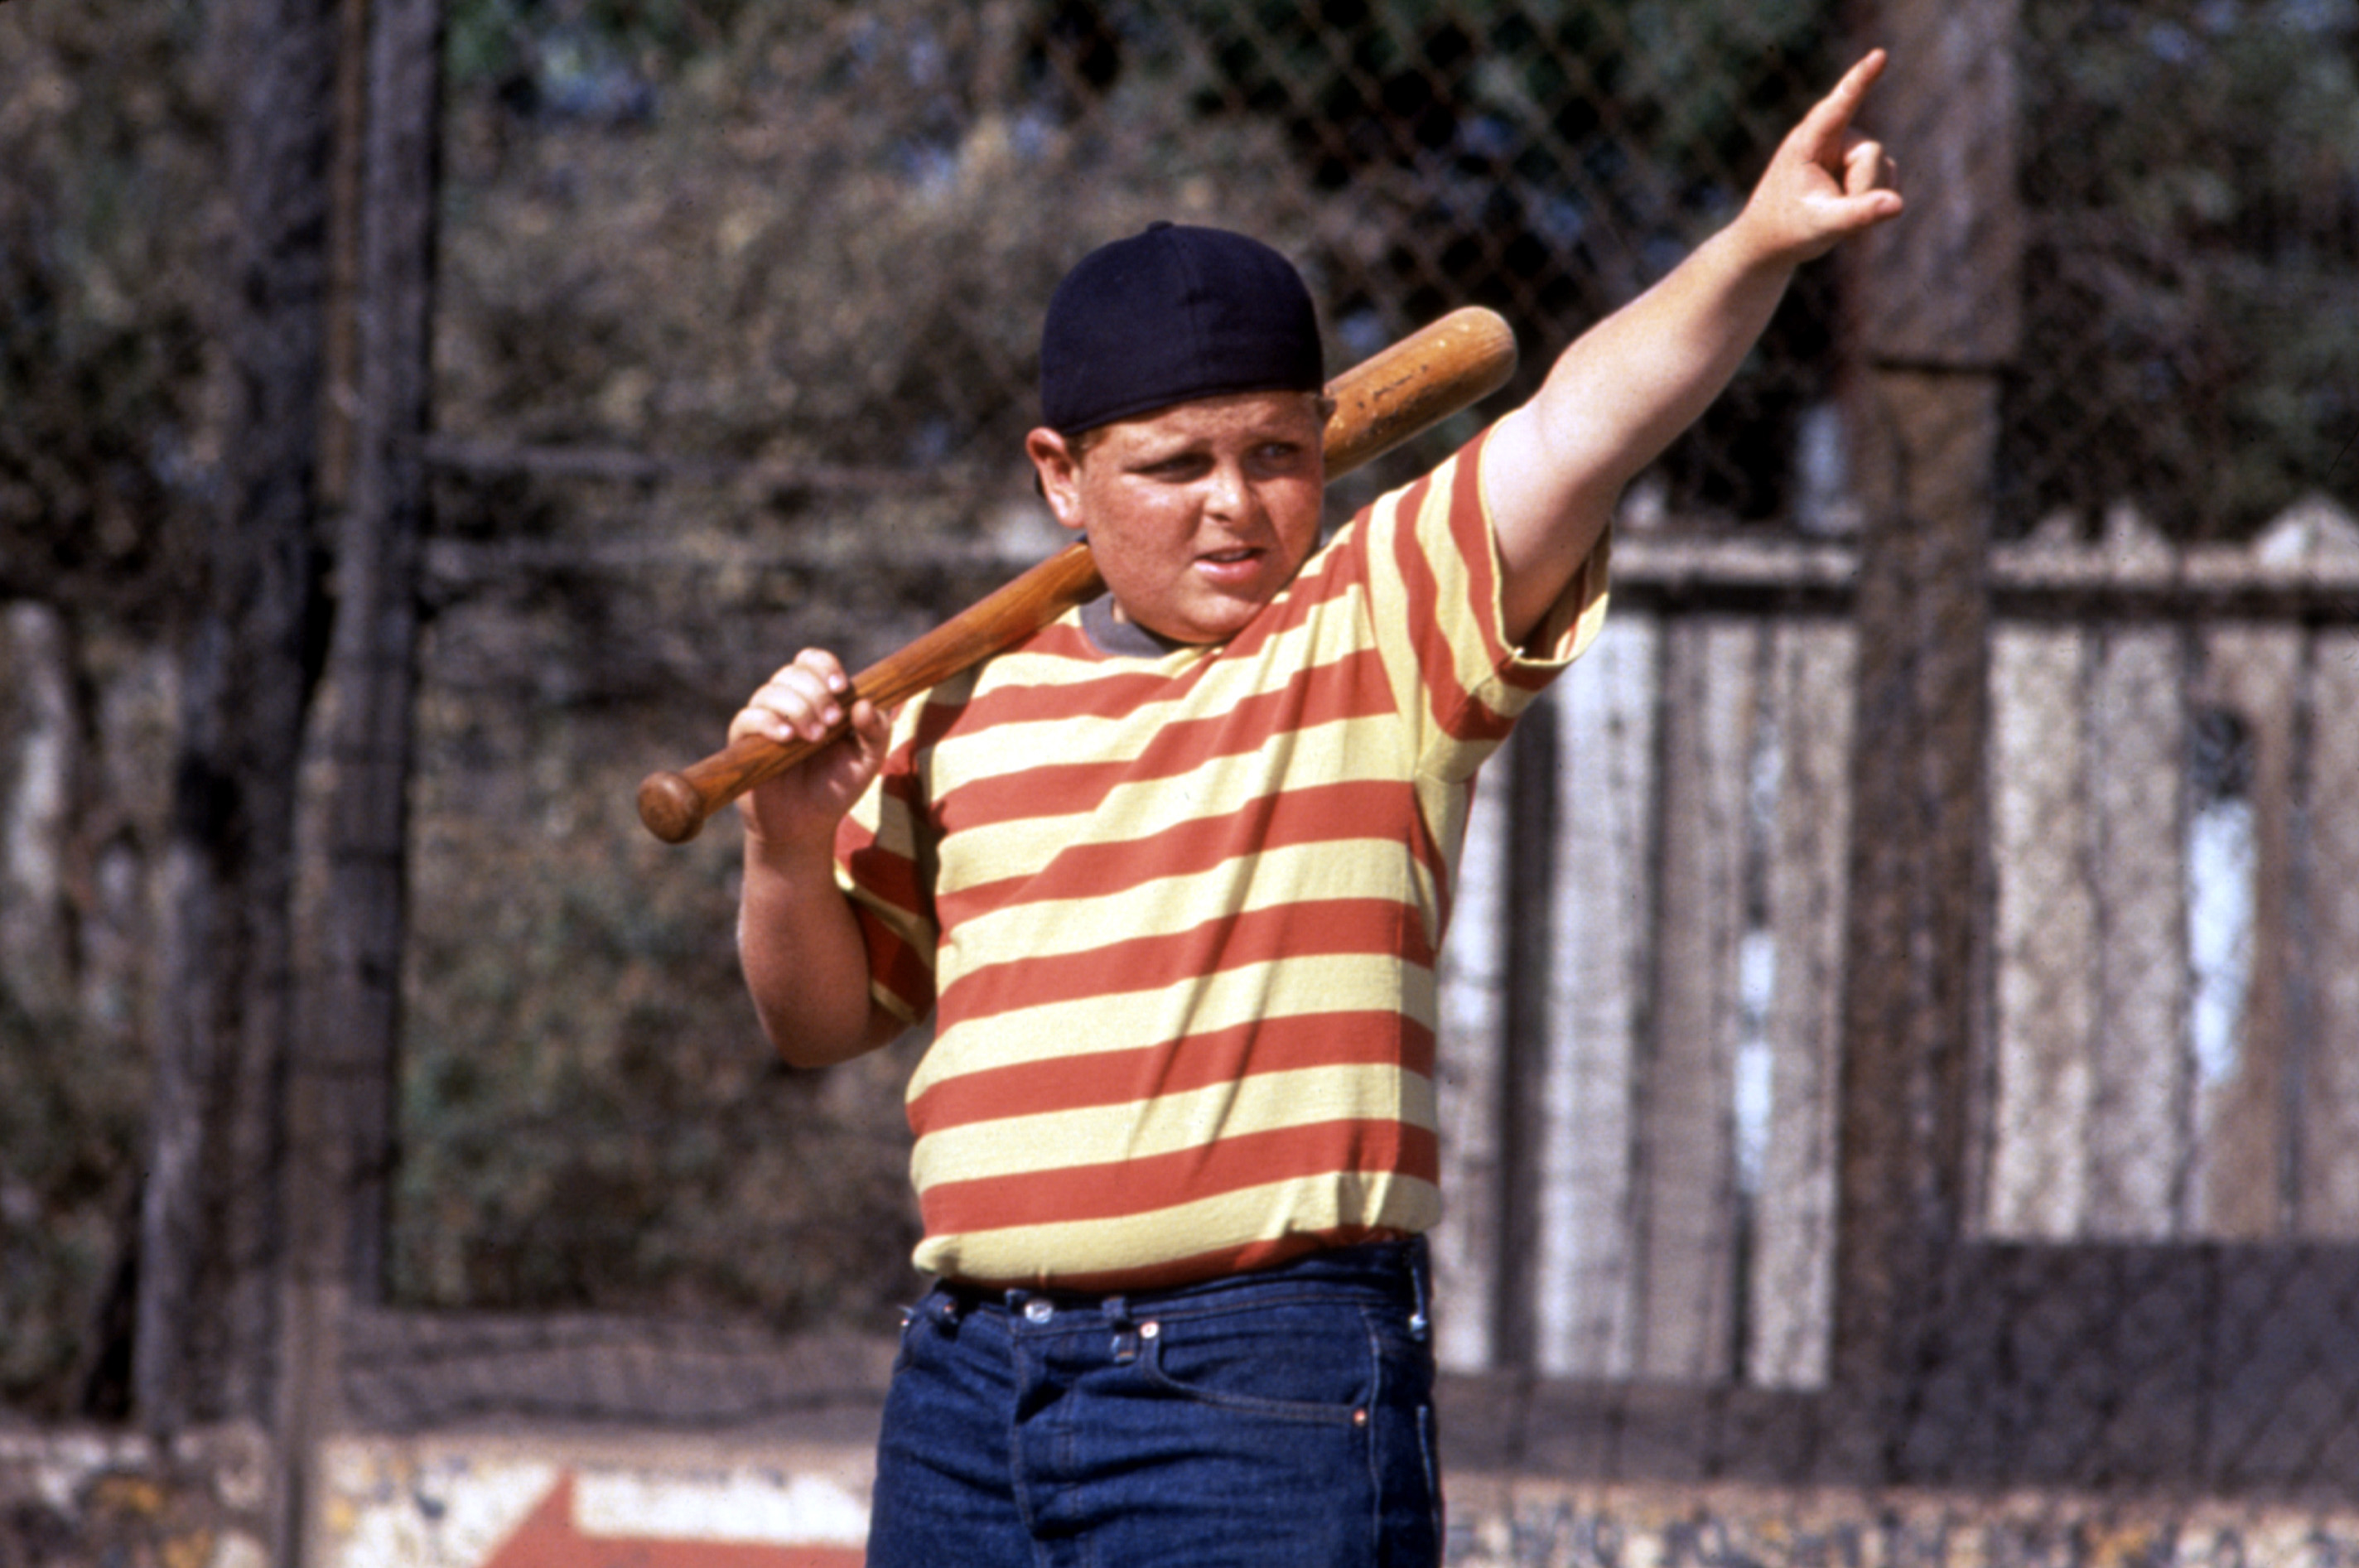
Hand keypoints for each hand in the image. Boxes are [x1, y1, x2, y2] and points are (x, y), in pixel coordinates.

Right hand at [727, 648, 890, 852]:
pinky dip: (768, 722)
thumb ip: (876, 732)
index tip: (841, 687)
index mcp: (816, 698)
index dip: (824, 665)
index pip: (811, 661)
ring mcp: (764, 720)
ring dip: (797, 709)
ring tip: (814, 738)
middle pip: (792, 672)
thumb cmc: (837, 786)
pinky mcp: (743, 742)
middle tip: (833, 722)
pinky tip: (788, 739)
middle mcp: (787, 702)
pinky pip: (747, 718)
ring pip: (770, 691)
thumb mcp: (868, 760)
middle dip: (816, 692)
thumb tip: (865, 704)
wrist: (806, 825)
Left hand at [1736, 49, 1904, 266]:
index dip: (1862, 79)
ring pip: (1883, 169)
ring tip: (1831, 211)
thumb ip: (1859, 213)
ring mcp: (1850, 147)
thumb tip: (1897, 204)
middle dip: (1860, 190)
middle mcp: (1833, 135)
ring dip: (1864, 198)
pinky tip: (1847, 209)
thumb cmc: (1788, 230)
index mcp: (1810, 140)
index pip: (1841, 104)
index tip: (1879, 55)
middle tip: (1828, 211)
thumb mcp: (1823, 225)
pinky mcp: (1861, 163)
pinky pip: (1889, 179)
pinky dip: (1875, 201)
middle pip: (1872, 155)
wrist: (1773, 242)